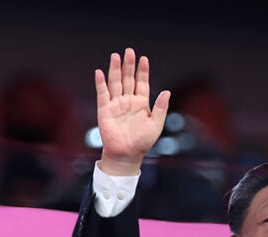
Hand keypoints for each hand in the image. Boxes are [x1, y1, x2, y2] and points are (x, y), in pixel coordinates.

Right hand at [95, 48, 169, 174]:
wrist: (127, 155)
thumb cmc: (142, 142)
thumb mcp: (156, 124)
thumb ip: (160, 108)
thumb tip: (167, 92)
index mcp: (141, 104)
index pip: (142, 83)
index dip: (143, 71)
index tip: (144, 59)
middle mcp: (128, 101)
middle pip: (128, 79)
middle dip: (129, 65)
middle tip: (129, 51)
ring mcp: (116, 104)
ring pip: (115, 83)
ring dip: (115, 70)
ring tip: (116, 56)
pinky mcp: (105, 110)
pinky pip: (102, 94)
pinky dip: (101, 83)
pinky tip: (100, 72)